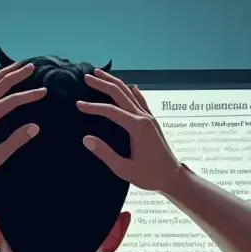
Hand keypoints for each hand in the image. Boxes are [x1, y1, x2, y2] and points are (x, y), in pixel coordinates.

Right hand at [77, 70, 181, 192]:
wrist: (172, 177)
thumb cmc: (148, 176)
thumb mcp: (124, 169)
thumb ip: (105, 153)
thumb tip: (86, 139)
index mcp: (137, 127)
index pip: (110, 111)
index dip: (93, 107)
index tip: (78, 105)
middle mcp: (143, 118)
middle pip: (120, 94)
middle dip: (103, 84)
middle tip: (87, 77)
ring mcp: (149, 118)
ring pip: (130, 94)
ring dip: (115, 83)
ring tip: (101, 75)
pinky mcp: (152, 122)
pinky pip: (142, 101)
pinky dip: (133, 92)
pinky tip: (132, 87)